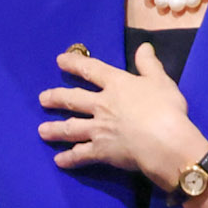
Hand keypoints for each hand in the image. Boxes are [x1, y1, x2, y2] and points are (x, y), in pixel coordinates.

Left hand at [39, 43, 207, 186]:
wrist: (164, 141)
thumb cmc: (166, 109)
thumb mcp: (161, 81)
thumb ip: (149, 64)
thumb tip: (144, 46)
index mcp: (116, 85)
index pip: (91, 70)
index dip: (74, 63)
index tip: (60, 60)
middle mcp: (101, 105)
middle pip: (72, 99)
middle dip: (55, 98)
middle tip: (42, 99)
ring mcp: (98, 129)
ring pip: (70, 128)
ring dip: (54, 129)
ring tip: (42, 130)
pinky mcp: (100, 151)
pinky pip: (80, 155)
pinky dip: (69, 159)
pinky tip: (59, 161)